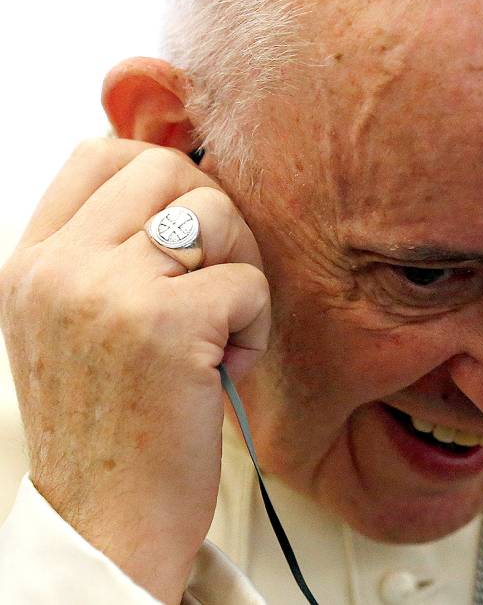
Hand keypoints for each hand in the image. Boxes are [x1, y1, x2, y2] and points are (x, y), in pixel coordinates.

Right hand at [0, 140, 269, 602]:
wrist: (106, 523)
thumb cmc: (111, 426)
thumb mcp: (75, 327)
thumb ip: (107, 255)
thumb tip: (181, 185)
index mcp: (34, 262)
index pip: (102, 152)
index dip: (166, 177)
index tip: (191, 237)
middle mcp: (60, 266)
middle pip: (170, 169)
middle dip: (216, 221)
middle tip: (217, 286)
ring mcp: (106, 290)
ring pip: (216, 212)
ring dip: (241, 271)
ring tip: (222, 332)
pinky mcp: (164, 325)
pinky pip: (247, 281)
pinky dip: (255, 325)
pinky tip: (226, 368)